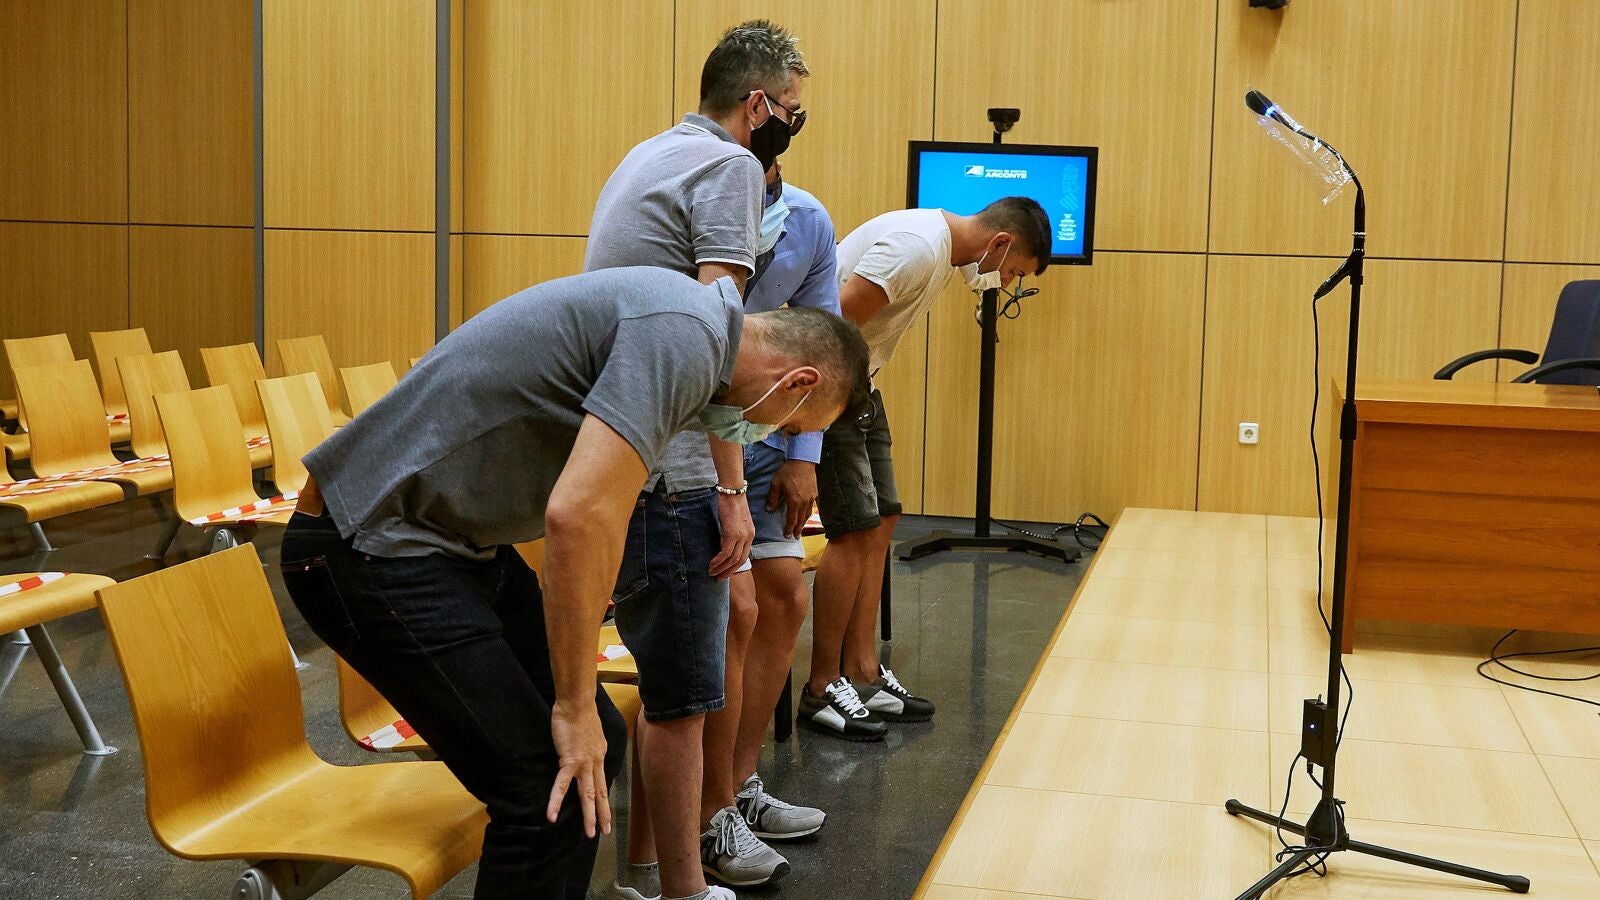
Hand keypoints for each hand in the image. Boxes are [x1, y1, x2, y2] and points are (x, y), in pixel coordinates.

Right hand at [547, 697, 611, 837]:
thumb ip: (589, 744)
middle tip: (604, 830)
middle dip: (602, 813)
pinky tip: (552, 816)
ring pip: (587, 794)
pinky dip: (556, 801)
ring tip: (590, 833)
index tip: (605, 810)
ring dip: (589, 815)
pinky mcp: (569, 761)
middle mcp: (596, 761)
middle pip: (600, 792)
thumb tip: (585, 749)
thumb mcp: (590, 731)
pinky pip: (561, 785)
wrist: (577, 703)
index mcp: (600, 754)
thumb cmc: (579, 711)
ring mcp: (584, 763)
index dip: (603, 797)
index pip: (602, 780)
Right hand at [709, 490, 754, 578]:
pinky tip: (711, 565)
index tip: (725, 572)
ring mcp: (741, 536)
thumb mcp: (735, 520)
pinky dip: (718, 561)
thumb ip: (733, 532)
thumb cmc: (731, 502)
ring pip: (733, 559)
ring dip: (721, 568)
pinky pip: (725, 553)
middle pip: (740, 561)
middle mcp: (748, 537)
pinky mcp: (732, 534)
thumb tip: (723, 542)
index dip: (734, 566)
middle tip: (718, 578)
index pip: (744, 555)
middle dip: (728, 571)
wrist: (732, 490)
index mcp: (750, 534)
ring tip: (712, 573)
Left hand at [768, 460, 816, 537]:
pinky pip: (812, 506)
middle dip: (798, 529)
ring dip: (804, 523)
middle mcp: (803, 502)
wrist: (803, 461)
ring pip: (807, 514)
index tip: (787, 535)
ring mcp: (811, 498)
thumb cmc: (788, 471)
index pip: (791, 519)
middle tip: (796, 537)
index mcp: (794, 501)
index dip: (789, 528)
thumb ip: (773, 498)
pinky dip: (809, 513)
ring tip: (801, 528)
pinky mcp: (814, 493)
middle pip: (801, 519)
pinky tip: (808, 514)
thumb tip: (769, 510)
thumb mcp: (776, 484)